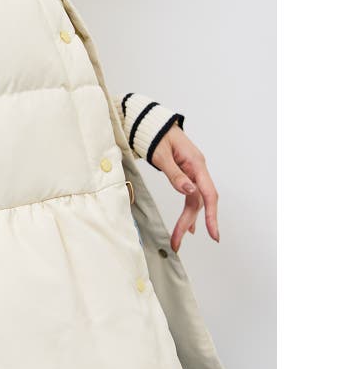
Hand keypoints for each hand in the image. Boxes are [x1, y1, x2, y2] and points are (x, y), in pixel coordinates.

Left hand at [150, 124, 219, 251]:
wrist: (154, 124)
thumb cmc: (157, 136)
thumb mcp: (162, 154)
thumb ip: (174, 174)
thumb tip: (189, 191)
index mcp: (196, 164)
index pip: (208, 193)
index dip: (212, 215)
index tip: (213, 234)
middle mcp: (198, 170)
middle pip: (199, 201)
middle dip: (189, 223)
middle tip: (177, 243)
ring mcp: (193, 173)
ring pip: (194, 201)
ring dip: (186, 220)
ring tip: (177, 240)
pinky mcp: (186, 174)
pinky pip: (190, 196)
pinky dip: (188, 211)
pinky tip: (188, 226)